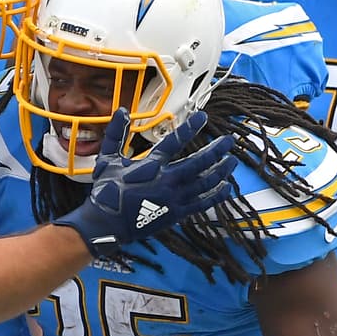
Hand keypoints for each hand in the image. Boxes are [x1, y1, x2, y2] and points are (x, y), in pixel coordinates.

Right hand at [54, 109, 235, 257]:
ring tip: (231, 161)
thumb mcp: (107, 160)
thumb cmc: (106, 192)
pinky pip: (201, 203)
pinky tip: (225, 188)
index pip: (175, 141)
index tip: (203, 117)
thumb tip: (122, 111)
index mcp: (151, 166)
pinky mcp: (176, 214)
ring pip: (204, 182)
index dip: (190, 127)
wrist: (106, 224)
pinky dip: (215, 195)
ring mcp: (173, 199)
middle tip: (229, 140)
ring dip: (220, 171)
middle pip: (199, 162)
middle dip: (216, 150)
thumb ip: (116, 134)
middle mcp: (166, 181)